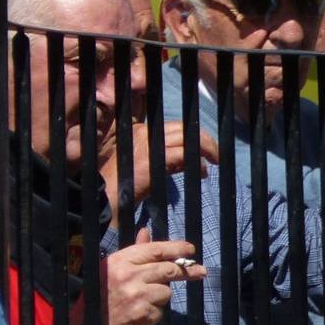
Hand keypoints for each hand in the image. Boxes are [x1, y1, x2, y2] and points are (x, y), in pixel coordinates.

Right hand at [89, 229, 206, 324]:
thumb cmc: (98, 300)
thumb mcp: (111, 271)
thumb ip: (134, 253)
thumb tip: (146, 231)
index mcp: (119, 261)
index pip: (156, 249)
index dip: (177, 248)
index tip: (191, 249)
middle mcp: (127, 274)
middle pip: (168, 269)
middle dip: (186, 271)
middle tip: (200, 271)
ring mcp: (135, 294)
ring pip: (166, 292)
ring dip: (160, 299)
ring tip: (140, 304)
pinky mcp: (141, 313)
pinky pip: (160, 311)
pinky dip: (153, 315)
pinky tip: (137, 318)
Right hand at [100, 121, 218, 223]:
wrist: (108, 198)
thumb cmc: (129, 185)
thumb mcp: (152, 166)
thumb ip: (171, 160)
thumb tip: (196, 162)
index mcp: (143, 131)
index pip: (176, 127)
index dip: (194, 135)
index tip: (206, 148)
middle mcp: (146, 132)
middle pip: (184, 127)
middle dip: (205, 138)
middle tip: (216, 154)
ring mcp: (149, 143)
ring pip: (187, 136)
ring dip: (207, 147)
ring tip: (216, 160)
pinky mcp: (153, 157)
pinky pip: (184, 154)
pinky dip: (197, 161)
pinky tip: (203, 171)